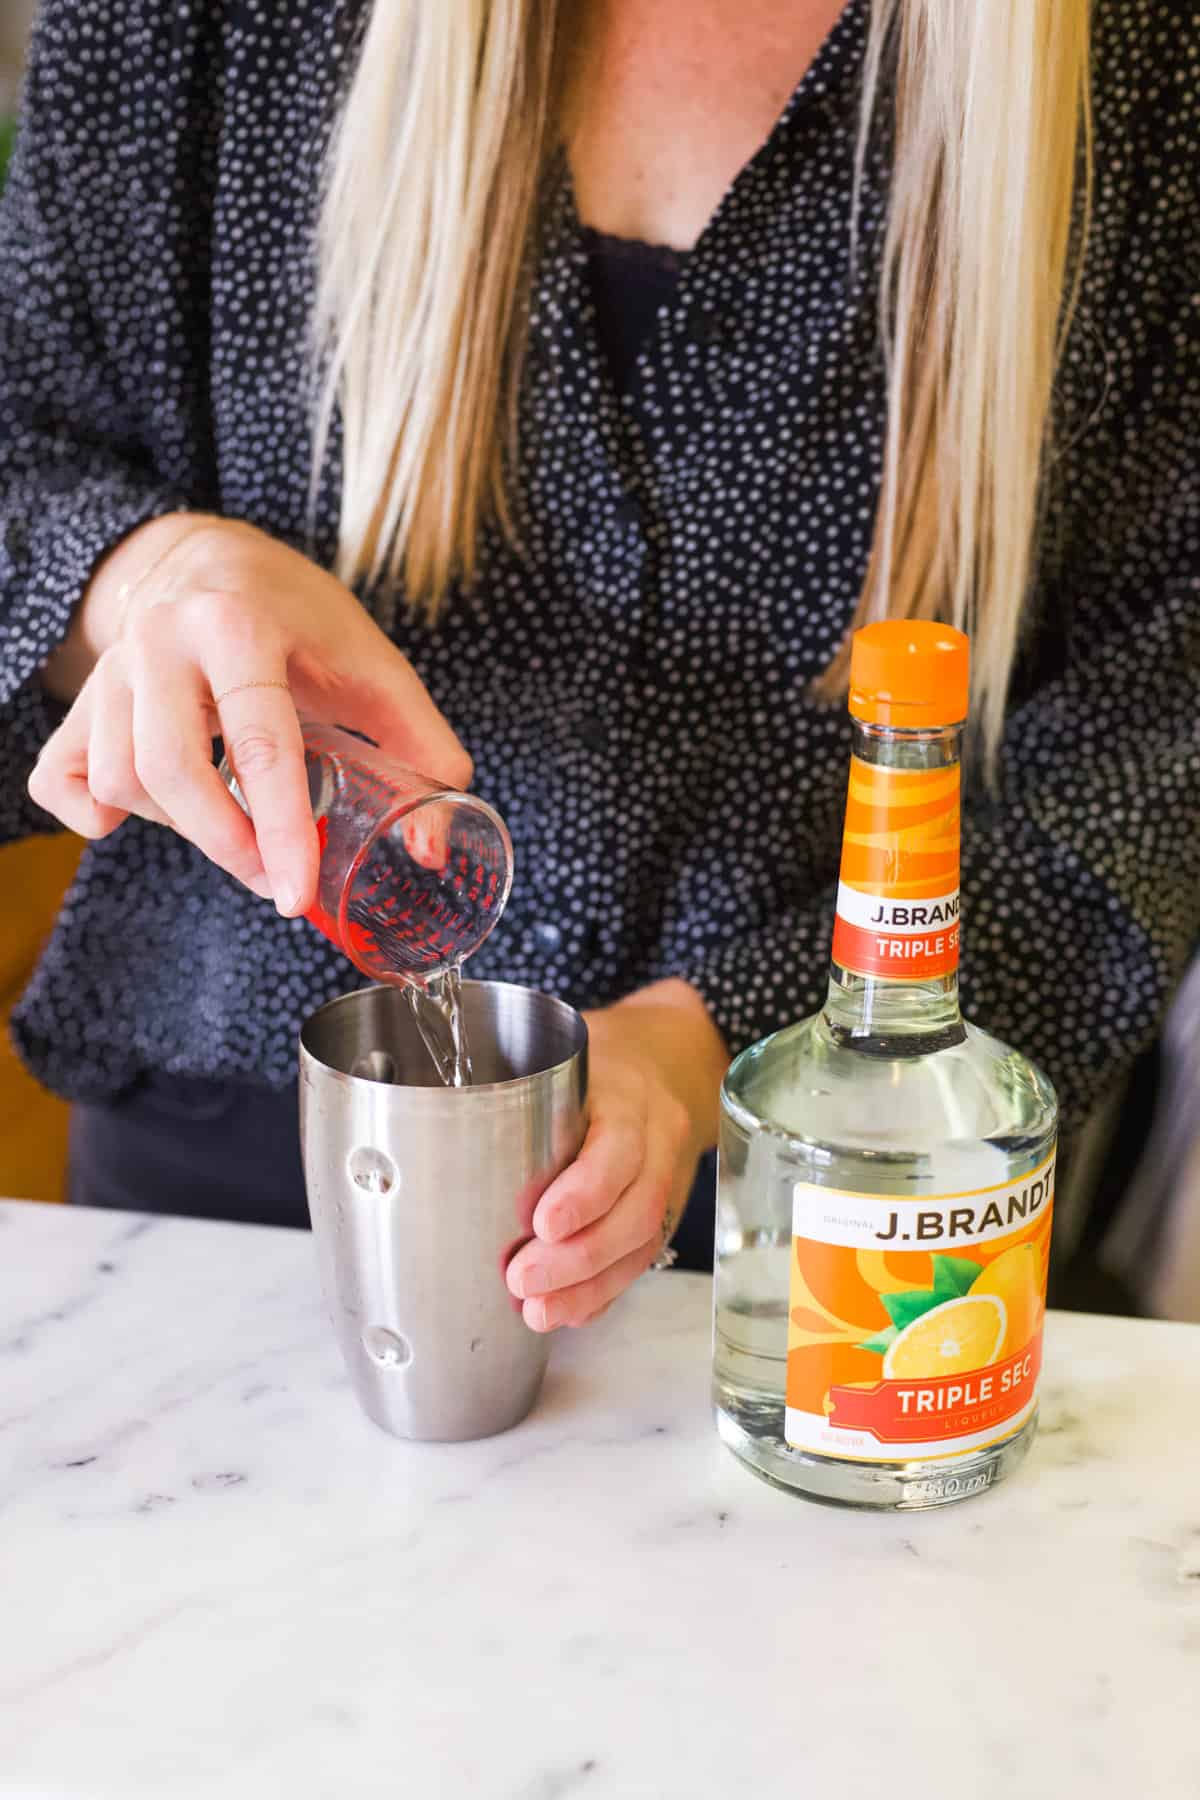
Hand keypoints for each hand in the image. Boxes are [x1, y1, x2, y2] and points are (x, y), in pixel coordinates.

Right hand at [29, 515, 470, 913]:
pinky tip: (151, 816)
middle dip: (226, 843)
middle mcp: (162, 640)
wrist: (212, 560)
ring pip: (119, 780)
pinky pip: (60, 780)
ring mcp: (110, 669)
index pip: (258, 743)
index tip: (295, 895)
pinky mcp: (79, 700)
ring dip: (181, 826)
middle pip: (168, 769)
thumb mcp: (376, 668)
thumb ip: (424, 750)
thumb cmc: (301, 619)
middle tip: (273, 878)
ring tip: (232, 821)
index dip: (279, 830)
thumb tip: (433, 849)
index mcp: (241, 626)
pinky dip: (97, 815)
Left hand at [505, 980, 727, 1329]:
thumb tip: (421, 1142)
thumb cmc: (597, 1058)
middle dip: (578, 1258)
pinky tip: (568, 1310)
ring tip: (539, 1311)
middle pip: (635, 1208)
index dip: (585, 1193)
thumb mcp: (560, 1055)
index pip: (618, 1148)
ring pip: (643, 1241)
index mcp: (629, 1094)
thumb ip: (513, 1092)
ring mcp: (667, 1175)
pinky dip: (604, 1291)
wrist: (665, 1057)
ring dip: (589, 1286)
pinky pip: (643, 1258)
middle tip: (522, 1281)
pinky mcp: (665, 1208)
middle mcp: (657, 1137)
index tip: (541, 1224)